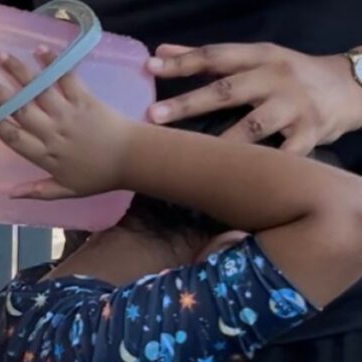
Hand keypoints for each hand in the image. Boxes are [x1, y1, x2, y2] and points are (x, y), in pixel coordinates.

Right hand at [0, 49, 135, 199]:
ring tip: (0, 56)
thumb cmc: (99, 177)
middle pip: (20, 110)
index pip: (14, 137)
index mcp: (46, 155)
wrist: (132, 159)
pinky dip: (53, 64)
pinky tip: (39, 51)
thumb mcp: (66, 191)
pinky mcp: (85, 99)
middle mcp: (53, 132)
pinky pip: (66, 79)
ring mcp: (69, 113)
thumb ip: (37, 191)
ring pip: (38, 91)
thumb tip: (9, 195)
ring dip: (18, 72)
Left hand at [147, 43, 361, 154]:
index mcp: (260, 57)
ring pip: (252, 127)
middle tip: (154, 115)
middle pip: (227, 91)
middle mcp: (276, 79)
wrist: (351, 88)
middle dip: (189, 103)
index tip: (150, 66)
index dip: (183, 61)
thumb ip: (210, 59)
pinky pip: (281, 156)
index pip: (216, 56)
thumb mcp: (257, 58)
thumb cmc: (290, 75)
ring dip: (220, 142)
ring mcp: (294, 108)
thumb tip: (161, 50)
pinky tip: (234, 180)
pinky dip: (260, 168)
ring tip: (191, 155)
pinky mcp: (309, 135)